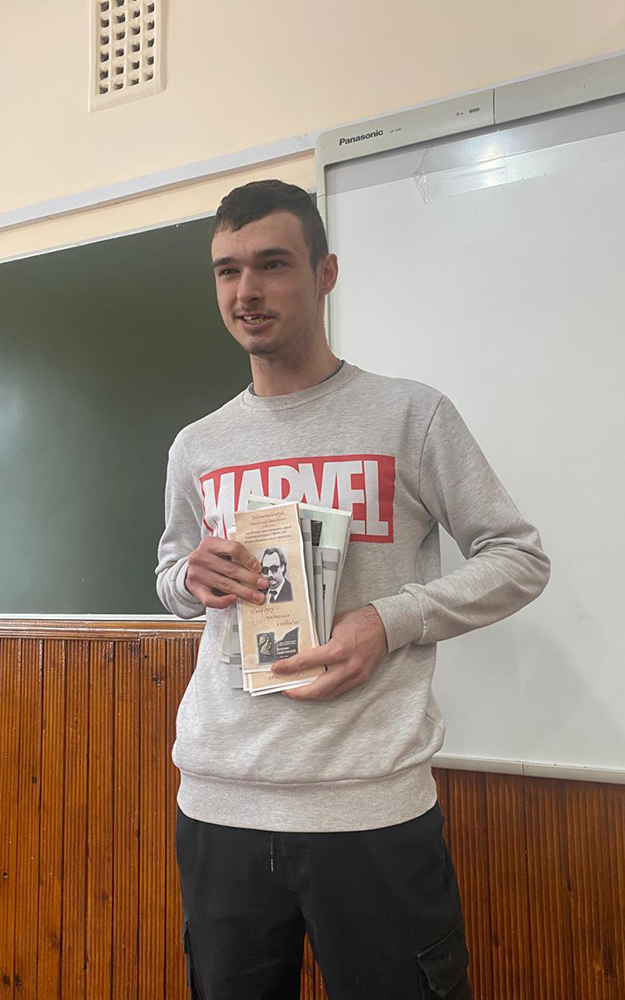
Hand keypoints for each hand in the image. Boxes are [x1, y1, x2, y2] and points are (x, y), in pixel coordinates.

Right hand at [185, 536, 268, 609]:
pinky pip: (211, 599)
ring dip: (244, 592)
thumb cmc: (210, 558)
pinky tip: (235, 599)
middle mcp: (200, 557)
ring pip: (225, 584)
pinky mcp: (195, 589)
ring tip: (257, 596)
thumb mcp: (219, 549)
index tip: (258, 568)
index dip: (248, 559)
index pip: (233, 548)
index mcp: (209, 543)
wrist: (191, 568)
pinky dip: (224, 601)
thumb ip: (234, 554)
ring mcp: (197, 574)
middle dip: (250, 578)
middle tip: (263, 584)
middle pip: (230, 569)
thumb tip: (257, 568)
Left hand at [272, 605, 387, 700]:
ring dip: (311, 695)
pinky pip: (340, 691)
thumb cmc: (359, 621)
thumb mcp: (333, 623)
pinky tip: (316, 688)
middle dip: (298, 692)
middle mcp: (347, 667)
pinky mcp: (361, 679)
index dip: (289, 667)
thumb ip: (318, 637)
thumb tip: (300, 646)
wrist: (385, 626)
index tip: (277, 669)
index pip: (307, 662)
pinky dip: (326, 691)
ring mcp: (355, 676)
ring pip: (328, 694)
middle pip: (317, 689)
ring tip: (298, 691)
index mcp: (338, 650)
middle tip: (285, 690)